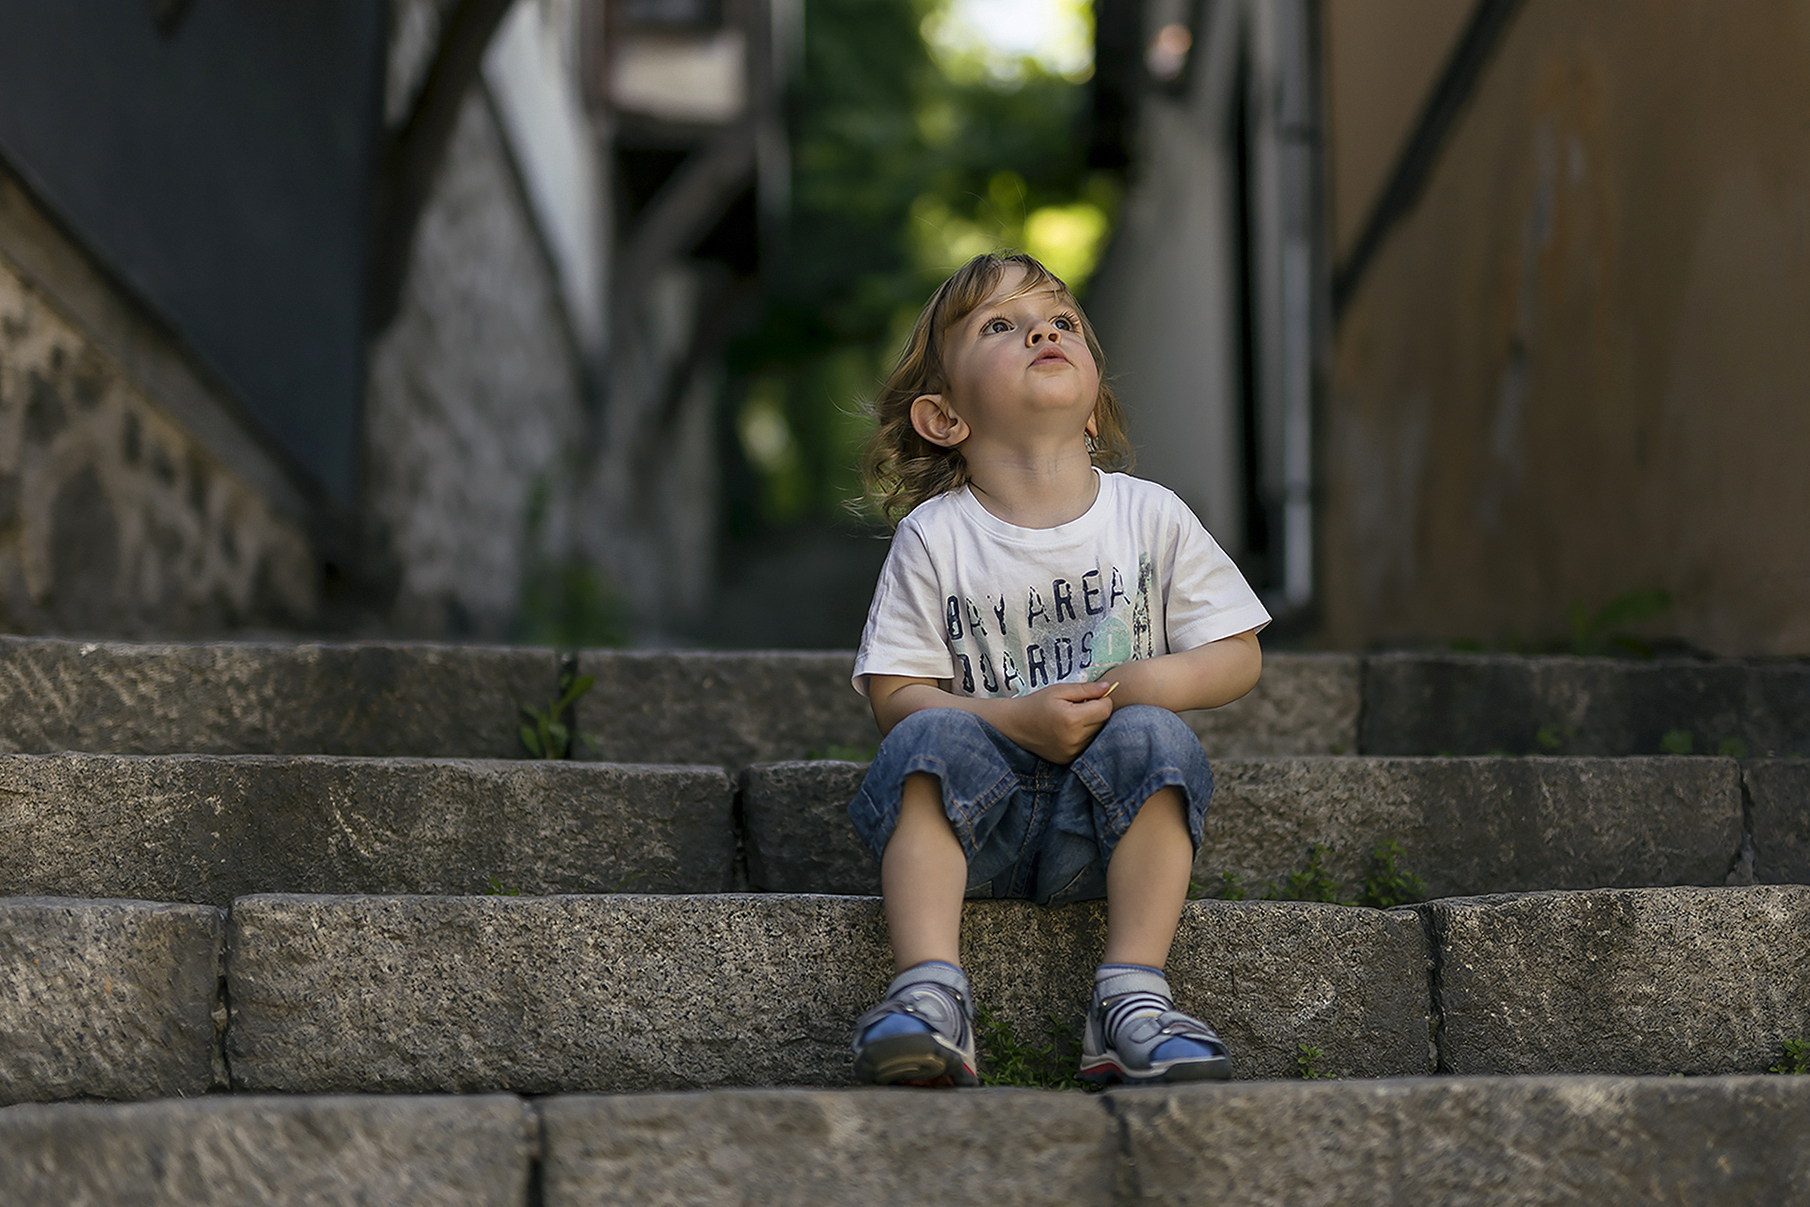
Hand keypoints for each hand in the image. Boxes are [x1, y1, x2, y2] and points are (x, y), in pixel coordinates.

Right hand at [998, 679, 1116, 762]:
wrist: (1015, 725)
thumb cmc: (1036, 704)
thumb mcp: (1059, 690)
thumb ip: (1086, 689)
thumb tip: (1108, 687)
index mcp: (1073, 719)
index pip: (1106, 709)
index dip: (1102, 700)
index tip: (1090, 697)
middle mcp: (1075, 739)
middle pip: (1103, 722)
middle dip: (1096, 712)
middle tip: (1079, 707)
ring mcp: (1072, 752)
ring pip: (1096, 735)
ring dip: (1090, 726)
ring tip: (1072, 719)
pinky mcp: (1069, 759)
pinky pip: (1086, 746)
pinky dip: (1082, 737)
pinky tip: (1068, 731)